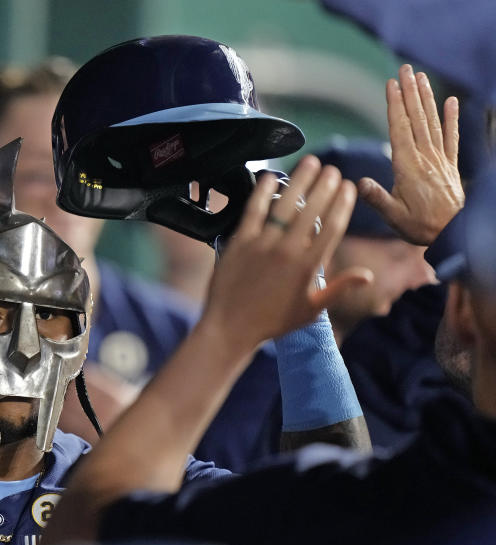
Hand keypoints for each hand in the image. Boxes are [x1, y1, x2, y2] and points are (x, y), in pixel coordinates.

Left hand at [202, 156, 372, 349]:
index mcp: (309, 266)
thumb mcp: (311, 309)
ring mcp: (262, 244)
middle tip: (333, 168)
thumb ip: (339, 288)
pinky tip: (271, 175)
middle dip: (326, 185)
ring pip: (285, 204)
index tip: (349, 187)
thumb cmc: (272, 322)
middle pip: (312, 209)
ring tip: (311, 162)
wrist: (230, 328)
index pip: (333, 226)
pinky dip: (262, 191)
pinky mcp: (239, 242)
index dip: (343, 203)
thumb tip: (368, 274)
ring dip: (300, 180)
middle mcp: (288, 251)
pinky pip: (253, 210)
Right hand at [358, 64, 462, 244]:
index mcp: (408, 167)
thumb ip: (377, 198)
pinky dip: (452, 118)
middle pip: (416, 119)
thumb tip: (359, 184)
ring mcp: (440, 159)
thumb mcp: (394, 217)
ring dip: (426, 99)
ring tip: (420, 78)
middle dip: (409, 92)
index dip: (395, 105)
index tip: (391, 84)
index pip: (400, 129)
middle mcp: (425, 157)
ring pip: (432, 122)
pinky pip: (451, 137)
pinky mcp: (450, 165)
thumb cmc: (421, 227)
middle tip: (405, 70)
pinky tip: (451, 101)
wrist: (454, 233)